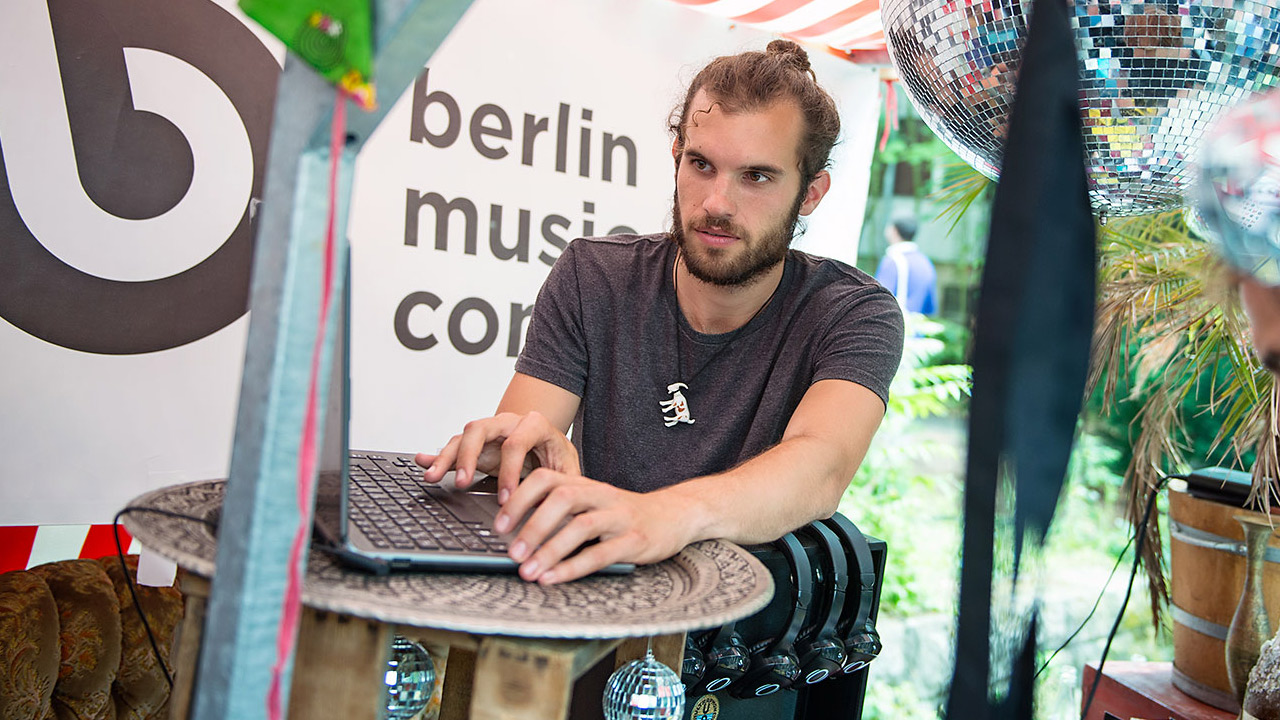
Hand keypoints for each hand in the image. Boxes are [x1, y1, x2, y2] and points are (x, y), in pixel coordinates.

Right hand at [416, 411, 579, 501]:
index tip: (507, 499)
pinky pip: (452, 447)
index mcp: (534, 425)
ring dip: (446, 457)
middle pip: (480, 429)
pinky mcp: (474, 445)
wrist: (548, 445)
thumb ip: (561, 484)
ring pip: (462, 437)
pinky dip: (436, 456)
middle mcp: (506, 423)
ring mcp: (488, 432)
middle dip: (468, 456)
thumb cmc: (557, 457)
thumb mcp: (567, 469)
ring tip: (432, 476)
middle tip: (462, 482)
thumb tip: (557, 508)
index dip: (510, 471)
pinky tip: (422, 463)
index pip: (516, 443)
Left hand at [495, 469, 693, 583]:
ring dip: (550, 549)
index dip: (519, 498)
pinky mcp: (635, 541)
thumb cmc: (625, 513)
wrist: (676, 515)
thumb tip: (514, 530)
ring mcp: (620, 518)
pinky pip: (601, 554)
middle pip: (562, 498)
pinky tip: (553, 579)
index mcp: (586, 485)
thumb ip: (561, 510)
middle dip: (532, 525)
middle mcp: (601, 496)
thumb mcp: (593, 503)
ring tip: (527, 571)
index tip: (499, 523)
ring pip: (581, 526)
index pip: (547, 479)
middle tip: (511, 551)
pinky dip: (573, 567)